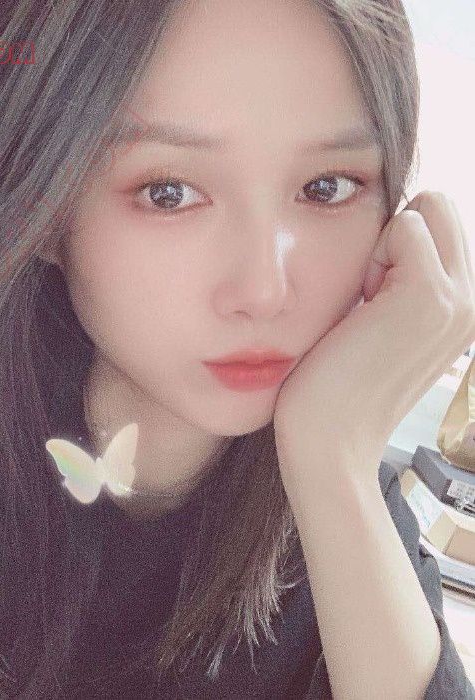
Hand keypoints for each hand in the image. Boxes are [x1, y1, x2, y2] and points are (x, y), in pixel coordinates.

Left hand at [273, 191, 474, 484]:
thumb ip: (398, 281)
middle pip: (441, 207)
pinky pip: (404, 225)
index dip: (398, 247)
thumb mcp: (381, 323)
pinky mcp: (429, 296)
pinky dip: (372, 258)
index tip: (375, 301)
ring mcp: (459, 299)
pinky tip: (362, 310)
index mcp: (465, 307)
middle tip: (370, 297)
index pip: (441, 224)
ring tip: (368, 307)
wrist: (329, 438)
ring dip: (385, 248)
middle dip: (398, 237)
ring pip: (426, 209)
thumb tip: (396, 230)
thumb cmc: (338, 383)